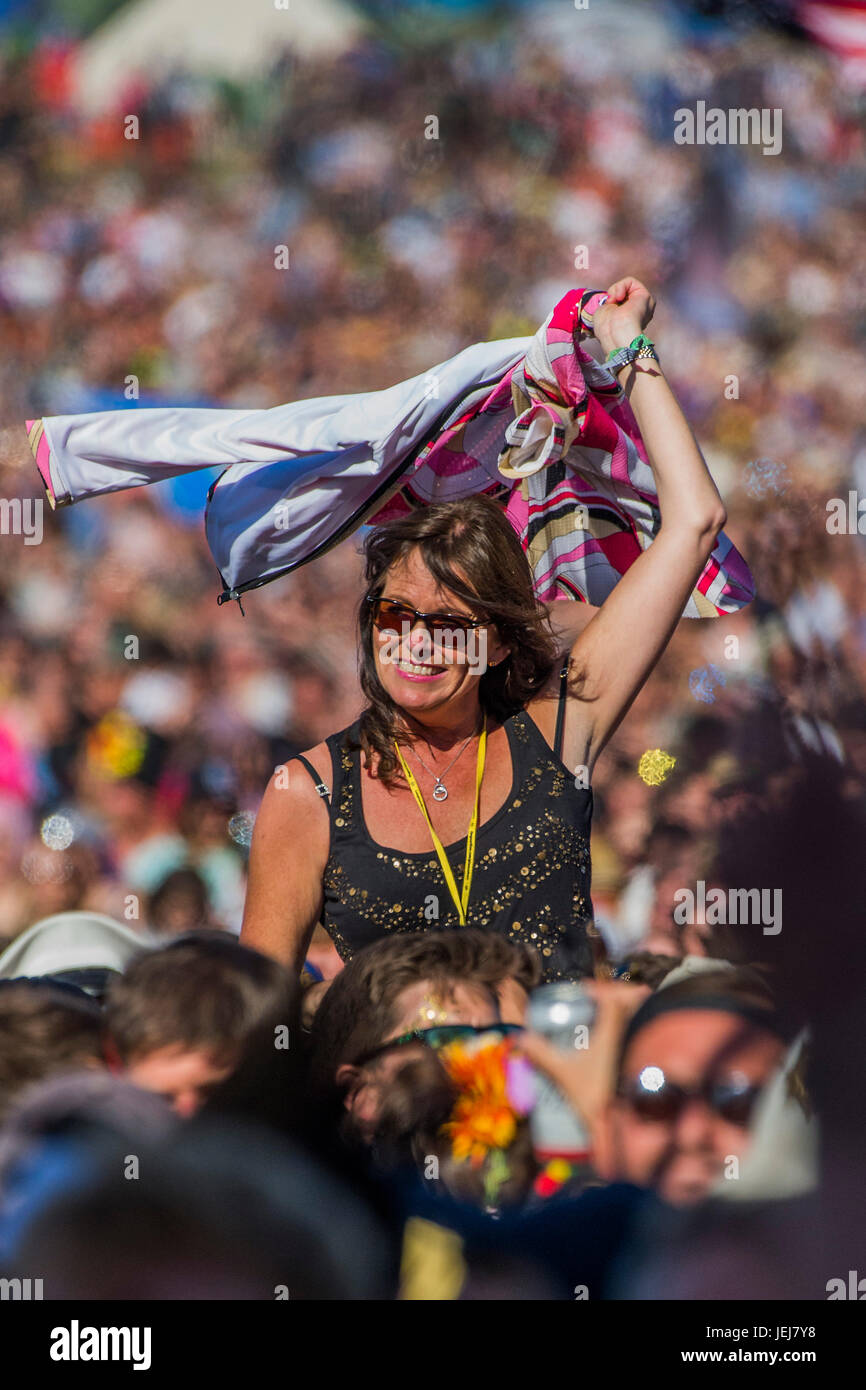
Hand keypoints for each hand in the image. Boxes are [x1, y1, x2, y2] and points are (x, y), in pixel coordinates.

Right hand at [518, 980, 649, 1141]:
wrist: (630, 1127)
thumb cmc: (599, 1097)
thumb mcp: (566, 1076)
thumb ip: (543, 1055)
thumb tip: (521, 1038)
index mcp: (616, 1027)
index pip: (613, 995)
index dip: (599, 989)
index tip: (585, 991)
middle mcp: (638, 1029)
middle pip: (636, 997)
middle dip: (619, 995)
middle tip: (601, 1003)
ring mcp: (651, 1042)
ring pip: (647, 1013)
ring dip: (632, 1010)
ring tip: (613, 1020)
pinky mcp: (659, 1058)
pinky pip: (654, 1031)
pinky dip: (642, 1028)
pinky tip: (627, 1041)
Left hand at [593, 277, 655, 356]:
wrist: (615, 333)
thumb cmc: (606, 328)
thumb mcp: (603, 312)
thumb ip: (610, 303)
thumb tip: (616, 297)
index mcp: (629, 320)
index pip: (617, 302)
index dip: (609, 302)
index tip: (606, 310)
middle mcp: (639, 313)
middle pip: (623, 293)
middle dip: (613, 295)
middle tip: (610, 305)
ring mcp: (644, 305)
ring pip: (627, 286)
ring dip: (615, 290)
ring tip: (614, 301)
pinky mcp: (646, 296)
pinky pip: (631, 281)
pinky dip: (620, 286)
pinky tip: (619, 297)